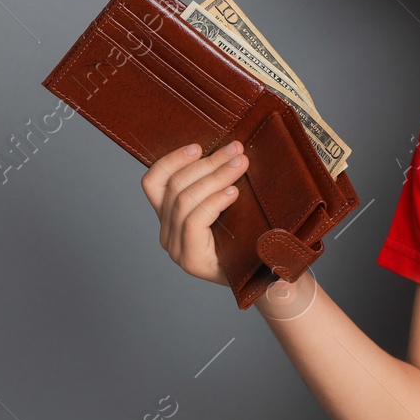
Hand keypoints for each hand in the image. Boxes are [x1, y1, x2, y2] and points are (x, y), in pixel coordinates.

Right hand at [141, 139, 248, 283]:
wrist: (266, 275)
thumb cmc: (249, 237)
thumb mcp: (230, 204)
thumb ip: (218, 182)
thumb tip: (230, 148)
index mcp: (169, 215)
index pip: (154, 182)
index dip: (172, 159)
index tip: (199, 145)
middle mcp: (167, 232)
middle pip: (174, 187)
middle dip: (207, 163)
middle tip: (236, 150)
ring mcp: (176, 248)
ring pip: (184, 201)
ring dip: (215, 177)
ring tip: (240, 165)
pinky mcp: (190, 260)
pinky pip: (194, 222)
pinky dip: (213, 202)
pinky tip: (233, 193)